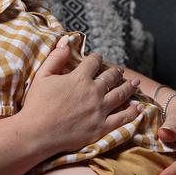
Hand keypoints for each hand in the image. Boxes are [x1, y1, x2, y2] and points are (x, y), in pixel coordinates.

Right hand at [21, 36, 141, 154]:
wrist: (37, 132)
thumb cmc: (37, 103)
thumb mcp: (42, 75)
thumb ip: (56, 58)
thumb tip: (66, 42)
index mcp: (79, 78)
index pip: (93, 62)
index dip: (96, 57)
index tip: (98, 57)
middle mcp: (93, 92)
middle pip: (110, 77)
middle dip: (115, 71)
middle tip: (119, 70)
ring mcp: (100, 110)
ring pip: (120, 95)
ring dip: (128, 87)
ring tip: (135, 83)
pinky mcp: (102, 127)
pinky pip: (122, 119)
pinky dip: (132, 112)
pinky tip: (138, 107)